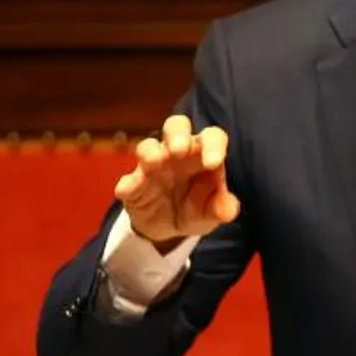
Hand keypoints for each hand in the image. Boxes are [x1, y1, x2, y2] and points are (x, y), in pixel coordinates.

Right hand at [114, 114, 240, 245]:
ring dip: (150, 152)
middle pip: (176, 126)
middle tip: (180, 150)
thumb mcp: (212, 213)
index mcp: (202, 155)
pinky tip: (127, 190)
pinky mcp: (133, 186)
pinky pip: (127, 181)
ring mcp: (152, 167)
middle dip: (177, 134)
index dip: (213, 145)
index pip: (211, 137)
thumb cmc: (196, 209)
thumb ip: (223, 208)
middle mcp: (176, 154)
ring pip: (147, 146)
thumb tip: (228, 209)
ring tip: (155, 162)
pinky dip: (127, 184)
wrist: (168, 230)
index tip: (214, 163)